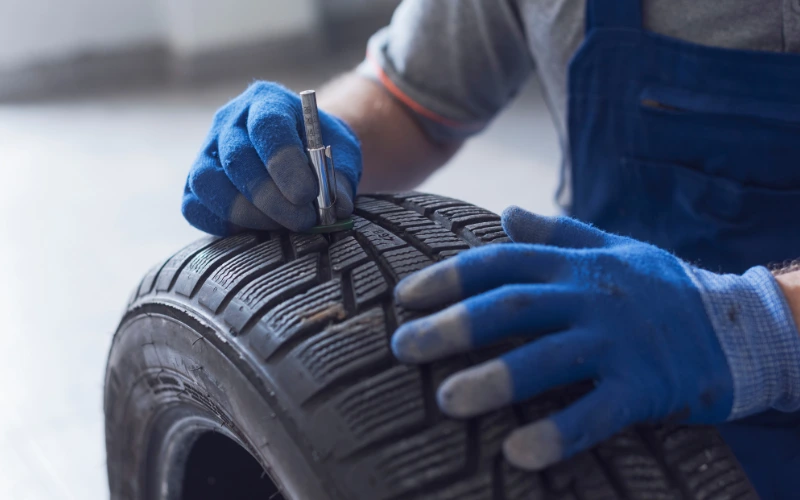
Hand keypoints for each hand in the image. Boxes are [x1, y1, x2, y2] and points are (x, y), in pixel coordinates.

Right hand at [182, 81, 361, 234]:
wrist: (301, 153)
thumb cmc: (321, 151)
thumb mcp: (341, 156)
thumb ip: (339, 179)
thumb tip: (336, 208)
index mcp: (268, 101)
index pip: (267, 125)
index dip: (284, 163)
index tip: (308, 195)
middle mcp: (230, 121)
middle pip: (237, 157)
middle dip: (271, 197)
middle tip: (302, 220)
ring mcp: (207, 151)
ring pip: (207, 182)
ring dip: (246, 213)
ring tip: (281, 226)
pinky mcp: (196, 183)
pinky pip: (194, 207)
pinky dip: (223, 224)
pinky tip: (257, 229)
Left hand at [392, 206, 799, 470]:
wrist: (740, 323)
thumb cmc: (662, 287)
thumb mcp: (613, 248)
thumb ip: (559, 234)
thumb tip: (507, 214)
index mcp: (576, 264)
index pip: (501, 261)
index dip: (449, 278)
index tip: (404, 297)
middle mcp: (590, 297)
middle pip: (512, 307)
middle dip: (453, 326)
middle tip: (403, 348)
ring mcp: (618, 341)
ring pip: (546, 358)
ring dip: (494, 380)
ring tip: (445, 401)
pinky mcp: (646, 387)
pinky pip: (595, 414)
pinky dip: (557, 433)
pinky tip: (517, 453)